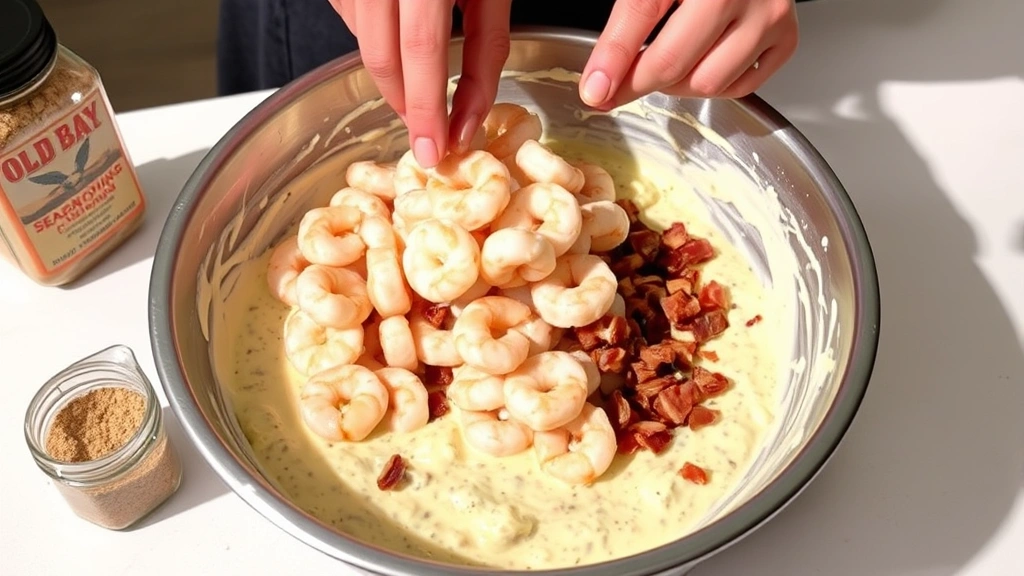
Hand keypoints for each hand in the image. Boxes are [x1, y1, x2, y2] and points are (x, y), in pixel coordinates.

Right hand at [331, 0, 511, 167]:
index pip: (421, 49)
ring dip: (392, 72)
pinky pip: (352, 16)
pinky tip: (398, 30)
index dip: (426, 107)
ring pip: (363, 40)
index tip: (433, 151)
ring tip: (421, 81)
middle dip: (404, 104)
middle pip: (381, 54)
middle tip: (425, 136)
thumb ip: (484, 53)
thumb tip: (468, 121)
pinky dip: (375, 37)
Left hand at [579, 0, 798, 108]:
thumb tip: (600, 83)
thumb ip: (626, 24)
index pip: (640, 15)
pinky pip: (742, 86)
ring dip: (680, 84)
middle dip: (642, 80)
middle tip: (625, 80)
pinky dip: (716, 84)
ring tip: (672, 59)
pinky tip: (704, 60)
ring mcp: (769, 15)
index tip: (594, 93)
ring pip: (710, 84)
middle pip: (675, 64)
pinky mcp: (786, 36)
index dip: (612, 63)